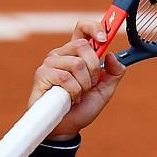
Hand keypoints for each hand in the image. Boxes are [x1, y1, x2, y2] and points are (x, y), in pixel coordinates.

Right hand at [32, 17, 127, 136]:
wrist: (66, 128)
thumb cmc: (81, 108)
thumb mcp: (105, 91)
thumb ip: (114, 73)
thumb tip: (113, 55)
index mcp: (75, 54)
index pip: (82, 29)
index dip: (94, 28)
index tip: (104, 38)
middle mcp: (61, 54)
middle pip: (83, 46)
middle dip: (93, 68)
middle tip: (90, 85)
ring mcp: (50, 63)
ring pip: (76, 64)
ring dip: (83, 84)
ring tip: (78, 94)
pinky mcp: (42, 75)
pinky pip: (66, 77)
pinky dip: (74, 92)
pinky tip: (70, 99)